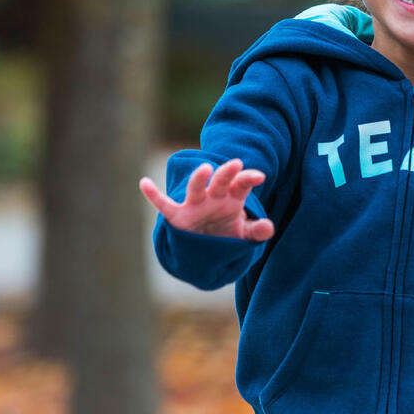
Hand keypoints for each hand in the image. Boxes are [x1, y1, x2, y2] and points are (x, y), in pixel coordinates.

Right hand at [139, 159, 274, 240]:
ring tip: (204, 168)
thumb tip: (269, 227)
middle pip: (220, 182)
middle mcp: (213, 197)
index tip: (259, 176)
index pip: (241, 184)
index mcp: (232, 198)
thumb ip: (256, 231)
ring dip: (199, 179)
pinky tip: (144, 183)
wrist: (205, 250)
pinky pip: (164, 205)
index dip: (249, 178)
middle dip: (227, 173)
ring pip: (196, 189)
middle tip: (236, 164)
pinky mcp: (177, 216)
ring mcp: (195, 205)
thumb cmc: (226, 234)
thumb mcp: (243, 235)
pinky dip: (153, 195)